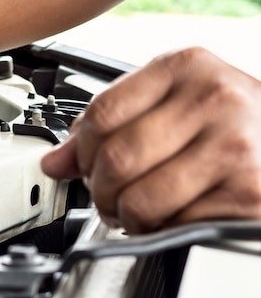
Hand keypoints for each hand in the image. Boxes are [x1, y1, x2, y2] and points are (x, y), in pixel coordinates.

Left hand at [41, 47, 260, 232]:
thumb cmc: (231, 123)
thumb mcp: (173, 106)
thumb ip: (114, 125)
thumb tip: (55, 161)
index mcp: (186, 66)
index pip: (101, 113)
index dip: (82, 151)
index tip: (84, 165)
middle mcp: (215, 98)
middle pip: (115, 158)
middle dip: (100, 189)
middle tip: (108, 197)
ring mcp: (235, 144)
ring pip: (139, 198)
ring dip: (127, 216)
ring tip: (138, 210)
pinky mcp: (249, 191)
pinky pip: (175, 224)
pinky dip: (164, 230)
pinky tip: (174, 216)